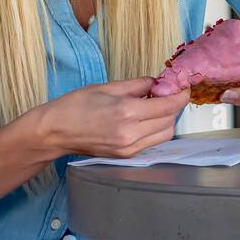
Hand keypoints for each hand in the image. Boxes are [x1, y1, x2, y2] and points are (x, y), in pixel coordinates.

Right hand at [34, 76, 190, 158]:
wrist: (55, 131)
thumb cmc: (75, 106)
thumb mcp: (108, 87)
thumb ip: (138, 85)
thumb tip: (158, 83)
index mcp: (126, 113)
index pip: (168, 106)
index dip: (180, 96)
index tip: (183, 88)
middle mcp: (130, 134)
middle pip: (170, 121)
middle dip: (173, 107)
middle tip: (167, 94)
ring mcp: (128, 148)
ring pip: (164, 134)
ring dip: (166, 120)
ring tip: (154, 107)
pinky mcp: (125, 156)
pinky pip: (151, 142)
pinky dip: (155, 130)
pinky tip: (144, 119)